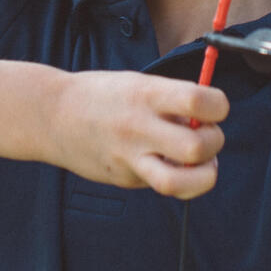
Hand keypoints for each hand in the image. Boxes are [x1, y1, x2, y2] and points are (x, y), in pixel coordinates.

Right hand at [43, 71, 226, 196]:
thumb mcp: (141, 84)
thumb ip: (175, 102)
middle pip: (197, 147)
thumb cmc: (103, 95)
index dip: (219, 107)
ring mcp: (129, 158)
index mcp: (147, 95)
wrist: (51, 116)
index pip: (200, 101)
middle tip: (206, 138)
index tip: (214, 109)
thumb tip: (210, 121)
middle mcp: (139, 127)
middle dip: (214, 144)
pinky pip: (163, 185)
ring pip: (179, 183)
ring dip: (202, 176)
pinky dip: (177, 179)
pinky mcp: (124, 179)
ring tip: (199, 164)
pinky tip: (168, 163)